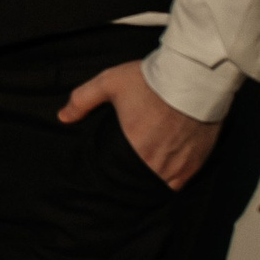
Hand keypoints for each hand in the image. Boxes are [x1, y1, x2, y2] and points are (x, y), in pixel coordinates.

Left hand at [57, 59, 220, 191]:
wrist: (195, 74)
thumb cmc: (151, 79)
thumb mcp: (110, 82)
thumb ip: (83, 100)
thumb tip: (62, 117)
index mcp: (135, 148)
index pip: (118, 175)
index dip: (113, 174)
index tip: (110, 169)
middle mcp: (157, 162)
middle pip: (139, 181)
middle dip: (131, 177)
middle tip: (127, 169)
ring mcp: (180, 165)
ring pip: (160, 184)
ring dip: (151, 179)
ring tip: (145, 171)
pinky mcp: (197, 161)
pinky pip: (181, 182)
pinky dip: (172, 179)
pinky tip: (166, 170)